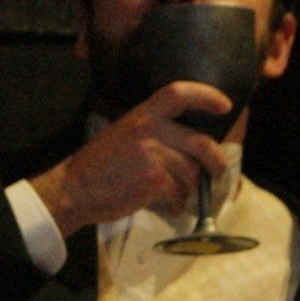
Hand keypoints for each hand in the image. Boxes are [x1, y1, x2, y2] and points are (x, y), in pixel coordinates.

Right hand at [29, 81, 231, 236]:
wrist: (74, 191)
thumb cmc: (98, 166)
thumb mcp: (122, 134)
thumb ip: (152, 130)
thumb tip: (186, 140)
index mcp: (142, 115)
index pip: (180, 93)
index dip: (207, 96)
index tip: (225, 106)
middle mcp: (149, 131)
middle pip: (200, 143)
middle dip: (215, 161)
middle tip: (216, 170)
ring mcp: (152, 156)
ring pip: (191, 172)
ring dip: (190, 188)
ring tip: (180, 196)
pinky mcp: (153, 181)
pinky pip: (179, 192)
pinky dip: (178, 203)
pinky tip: (171, 207)